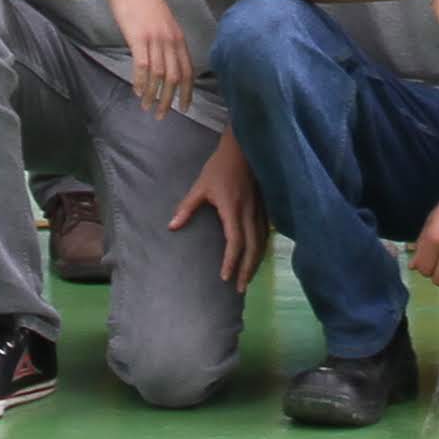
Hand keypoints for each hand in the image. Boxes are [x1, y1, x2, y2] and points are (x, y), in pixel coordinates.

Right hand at [107, 0, 196, 114]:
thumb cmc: (144, 3)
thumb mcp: (162, 23)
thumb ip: (167, 42)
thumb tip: (167, 63)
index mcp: (178, 38)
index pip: (188, 71)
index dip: (187, 92)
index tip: (184, 108)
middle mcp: (170, 40)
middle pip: (175, 78)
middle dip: (170, 100)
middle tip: (162, 115)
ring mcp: (155, 39)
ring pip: (159, 75)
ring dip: (153, 95)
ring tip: (147, 108)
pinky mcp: (139, 37)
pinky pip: (142, 65)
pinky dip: (141, 82)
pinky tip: (138, 92)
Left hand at [167, 134, 264, 287]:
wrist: (242, 149)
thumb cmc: (219, 167)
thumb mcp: (200, 186)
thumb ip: (187, 207)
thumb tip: (171, 226)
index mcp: (233, 209)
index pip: (235, 242)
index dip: (231, 261)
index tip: (225, 277)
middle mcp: (250, 213)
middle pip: (252, 248)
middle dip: (246, 270)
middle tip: (239, 288)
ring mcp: (260, 211)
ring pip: (262, 243)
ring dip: (256, 262)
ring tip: (248, 278)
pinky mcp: (265, 208)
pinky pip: (266, 234)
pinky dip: (262, 250)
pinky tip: (258, 258)